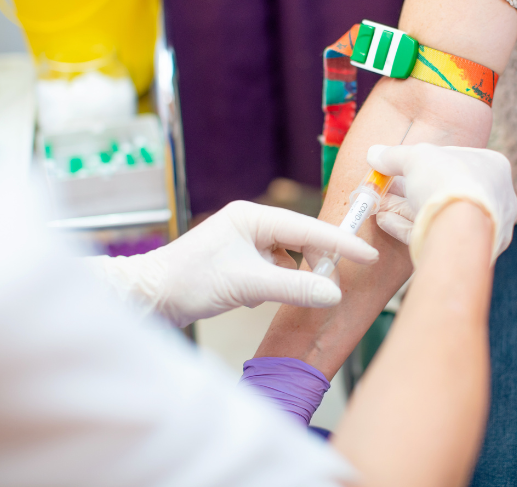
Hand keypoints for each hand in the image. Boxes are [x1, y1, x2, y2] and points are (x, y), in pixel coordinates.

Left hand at [85, 201, 378, 326]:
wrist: (148, 298)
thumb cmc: (189, 282)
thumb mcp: (248, 285)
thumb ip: (294, 288)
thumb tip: (334, 294)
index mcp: (252, 217)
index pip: (308, 228)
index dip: (340, 242)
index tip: (368, 255)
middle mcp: (249, 224)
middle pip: (301, 240)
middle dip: (318, 262)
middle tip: (334, 287)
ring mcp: (242, 243)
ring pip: (287, 257)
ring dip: (297, 275)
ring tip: (302, 294)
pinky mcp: (237, 262)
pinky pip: (272, 269)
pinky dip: (277, 284)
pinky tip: (263, 298)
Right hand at [366, 143, 516, 262]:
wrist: (459, 230)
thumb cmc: (447, 181)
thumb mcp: (416, 157)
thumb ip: (395, 155)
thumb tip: (374, 154)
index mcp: (493, 167)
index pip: (456, 159)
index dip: (426, 161)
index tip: (402, 166)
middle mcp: (494, 198)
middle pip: (445, 190)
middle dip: (410, 189)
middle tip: (385, 189)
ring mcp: (482, 227)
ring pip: (438, 214)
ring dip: (404, 210)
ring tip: (379, 206)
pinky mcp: (466, 251)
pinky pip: (434, 235)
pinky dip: (408, 228)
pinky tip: (385, 222)